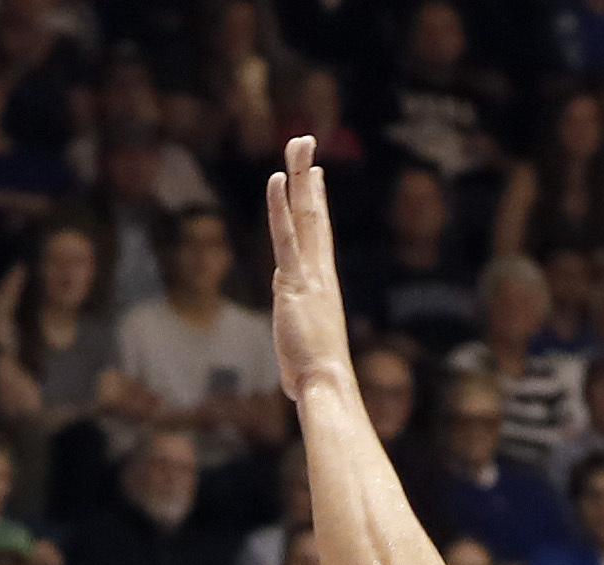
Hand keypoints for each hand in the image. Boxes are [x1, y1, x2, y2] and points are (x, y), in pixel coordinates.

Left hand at [266, 136, 353, 402]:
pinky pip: (285, 234)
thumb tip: (293, 361)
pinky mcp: (293, 280)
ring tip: (299, 143)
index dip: (314, 201)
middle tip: (306, 142)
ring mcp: (309, 273)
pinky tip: (277, 179)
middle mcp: (320, 271)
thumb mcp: (304, 351)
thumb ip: (298, 345)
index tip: (314, 174)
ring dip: (301, 176)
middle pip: (315, 214)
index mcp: (322, 284)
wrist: (326, 383)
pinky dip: (281, 205)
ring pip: (305, 214)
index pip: (318, 235)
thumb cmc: (316, 378)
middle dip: (309, 176)